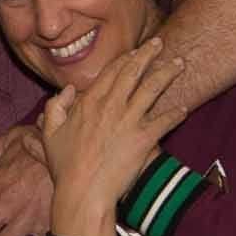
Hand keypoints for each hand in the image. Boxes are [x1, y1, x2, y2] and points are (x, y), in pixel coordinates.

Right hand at [41, 38, 187, 235]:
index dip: (124, 59)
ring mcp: (128, 121)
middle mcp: (111, 106)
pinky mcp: (144, 139)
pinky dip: (177, 114)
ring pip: (153, 89)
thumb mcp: (49, 133)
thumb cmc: (64, 166)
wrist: (83, 191)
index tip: (134, 51)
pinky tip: (185, 108)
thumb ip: (55, 107)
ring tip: (179, 63)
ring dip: (168, 73)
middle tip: (159, 43)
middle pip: (133, 72)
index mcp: (88, 103)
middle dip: (148, 54)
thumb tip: (67, 91)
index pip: (110, 72)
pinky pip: (165, 121)